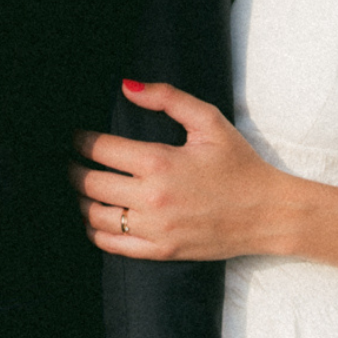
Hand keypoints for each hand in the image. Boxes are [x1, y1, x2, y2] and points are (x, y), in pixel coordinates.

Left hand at [71, 79, 308, 260]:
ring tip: (82, 187)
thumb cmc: (240, 165)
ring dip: (80, 200)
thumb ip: (167, 98)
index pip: (100, 149)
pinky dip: (94, 230)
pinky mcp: (159, 251)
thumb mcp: (209, 122)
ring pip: (94, 216)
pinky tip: (94, 217)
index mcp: (160, 162)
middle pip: (90, 183)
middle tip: (69, 160)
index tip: (73, 137)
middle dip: (73, 169)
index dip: (79, 140)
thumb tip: (126, 86)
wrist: (268, 213)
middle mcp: (151, 198)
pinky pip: (111, 244)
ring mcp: (154, 229)